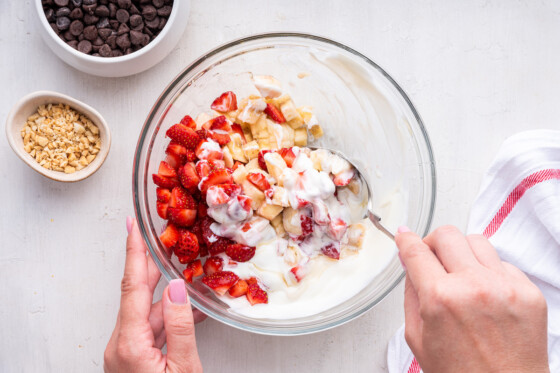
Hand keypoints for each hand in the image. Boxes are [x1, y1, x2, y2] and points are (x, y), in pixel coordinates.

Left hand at [104, 217, 204, 372]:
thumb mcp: (184, 368)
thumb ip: (180, 326)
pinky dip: (169, 318)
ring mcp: (125, 353)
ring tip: (187, 277)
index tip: (132, 226)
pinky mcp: (133, 360)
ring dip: (167, 296)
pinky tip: (189, 312)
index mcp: (129, 344)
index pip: (132, 286)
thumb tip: (175, 288)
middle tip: (162, 240)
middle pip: (138, 295)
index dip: (134, 252)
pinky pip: (151, 330)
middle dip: (152, 266)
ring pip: (147, 313)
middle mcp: (121, 345)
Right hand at [396, 225, 548, 372]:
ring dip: (462, 252)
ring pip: (477, 241)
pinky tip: (485, 293)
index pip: (416, 251)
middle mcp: (474, 286)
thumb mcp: (417, 338)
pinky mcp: (528, 292)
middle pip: (447, 235)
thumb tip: (409, 264)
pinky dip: (488, 271)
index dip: (406, 240)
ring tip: (460, 274)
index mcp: (440, 299)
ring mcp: (505, 287)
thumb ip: (411, 294)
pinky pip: (502, 263)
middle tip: (431, 257)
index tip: (404, 236)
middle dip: (432, 242)